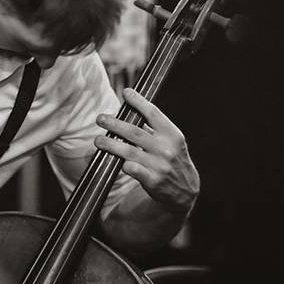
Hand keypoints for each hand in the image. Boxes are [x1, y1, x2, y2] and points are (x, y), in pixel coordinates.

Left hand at [94, 87, 199, 211]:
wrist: (185, 190)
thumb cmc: (173, 161)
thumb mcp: (171, 142)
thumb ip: (154, 129)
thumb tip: (130, 112)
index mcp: (172, 135)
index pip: (154, 113)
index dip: (139, 101)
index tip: (126, 92)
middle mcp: (166, 149)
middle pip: (134, 132)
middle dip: (114, 124)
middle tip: (100, 118)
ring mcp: (160, 165)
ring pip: (129, 151)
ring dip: (110, 144)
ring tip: (98, 140)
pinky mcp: (153, 181)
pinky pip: (132, 170)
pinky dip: (123, 164)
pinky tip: (114, 160)